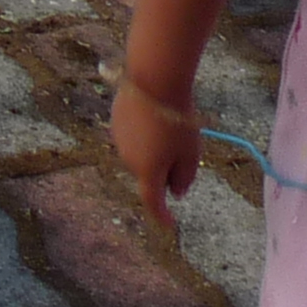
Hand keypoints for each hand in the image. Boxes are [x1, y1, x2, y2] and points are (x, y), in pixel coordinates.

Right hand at [111, 79, 201, 229]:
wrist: (154, 81)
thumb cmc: (177, 121)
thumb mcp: (190, 153)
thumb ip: (184, 177)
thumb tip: (175, 191)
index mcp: (147, 171)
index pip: (153, 202)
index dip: (162, 216)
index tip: (171, 225)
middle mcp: (128, 160)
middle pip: (148, 175)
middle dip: (164, 172)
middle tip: (183, 155)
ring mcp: (119, 140)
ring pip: (139, 156)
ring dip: (153, 153)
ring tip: (170, 131)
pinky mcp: (115, 122)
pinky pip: (132, 139)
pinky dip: (144, 138)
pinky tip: (156, 119)